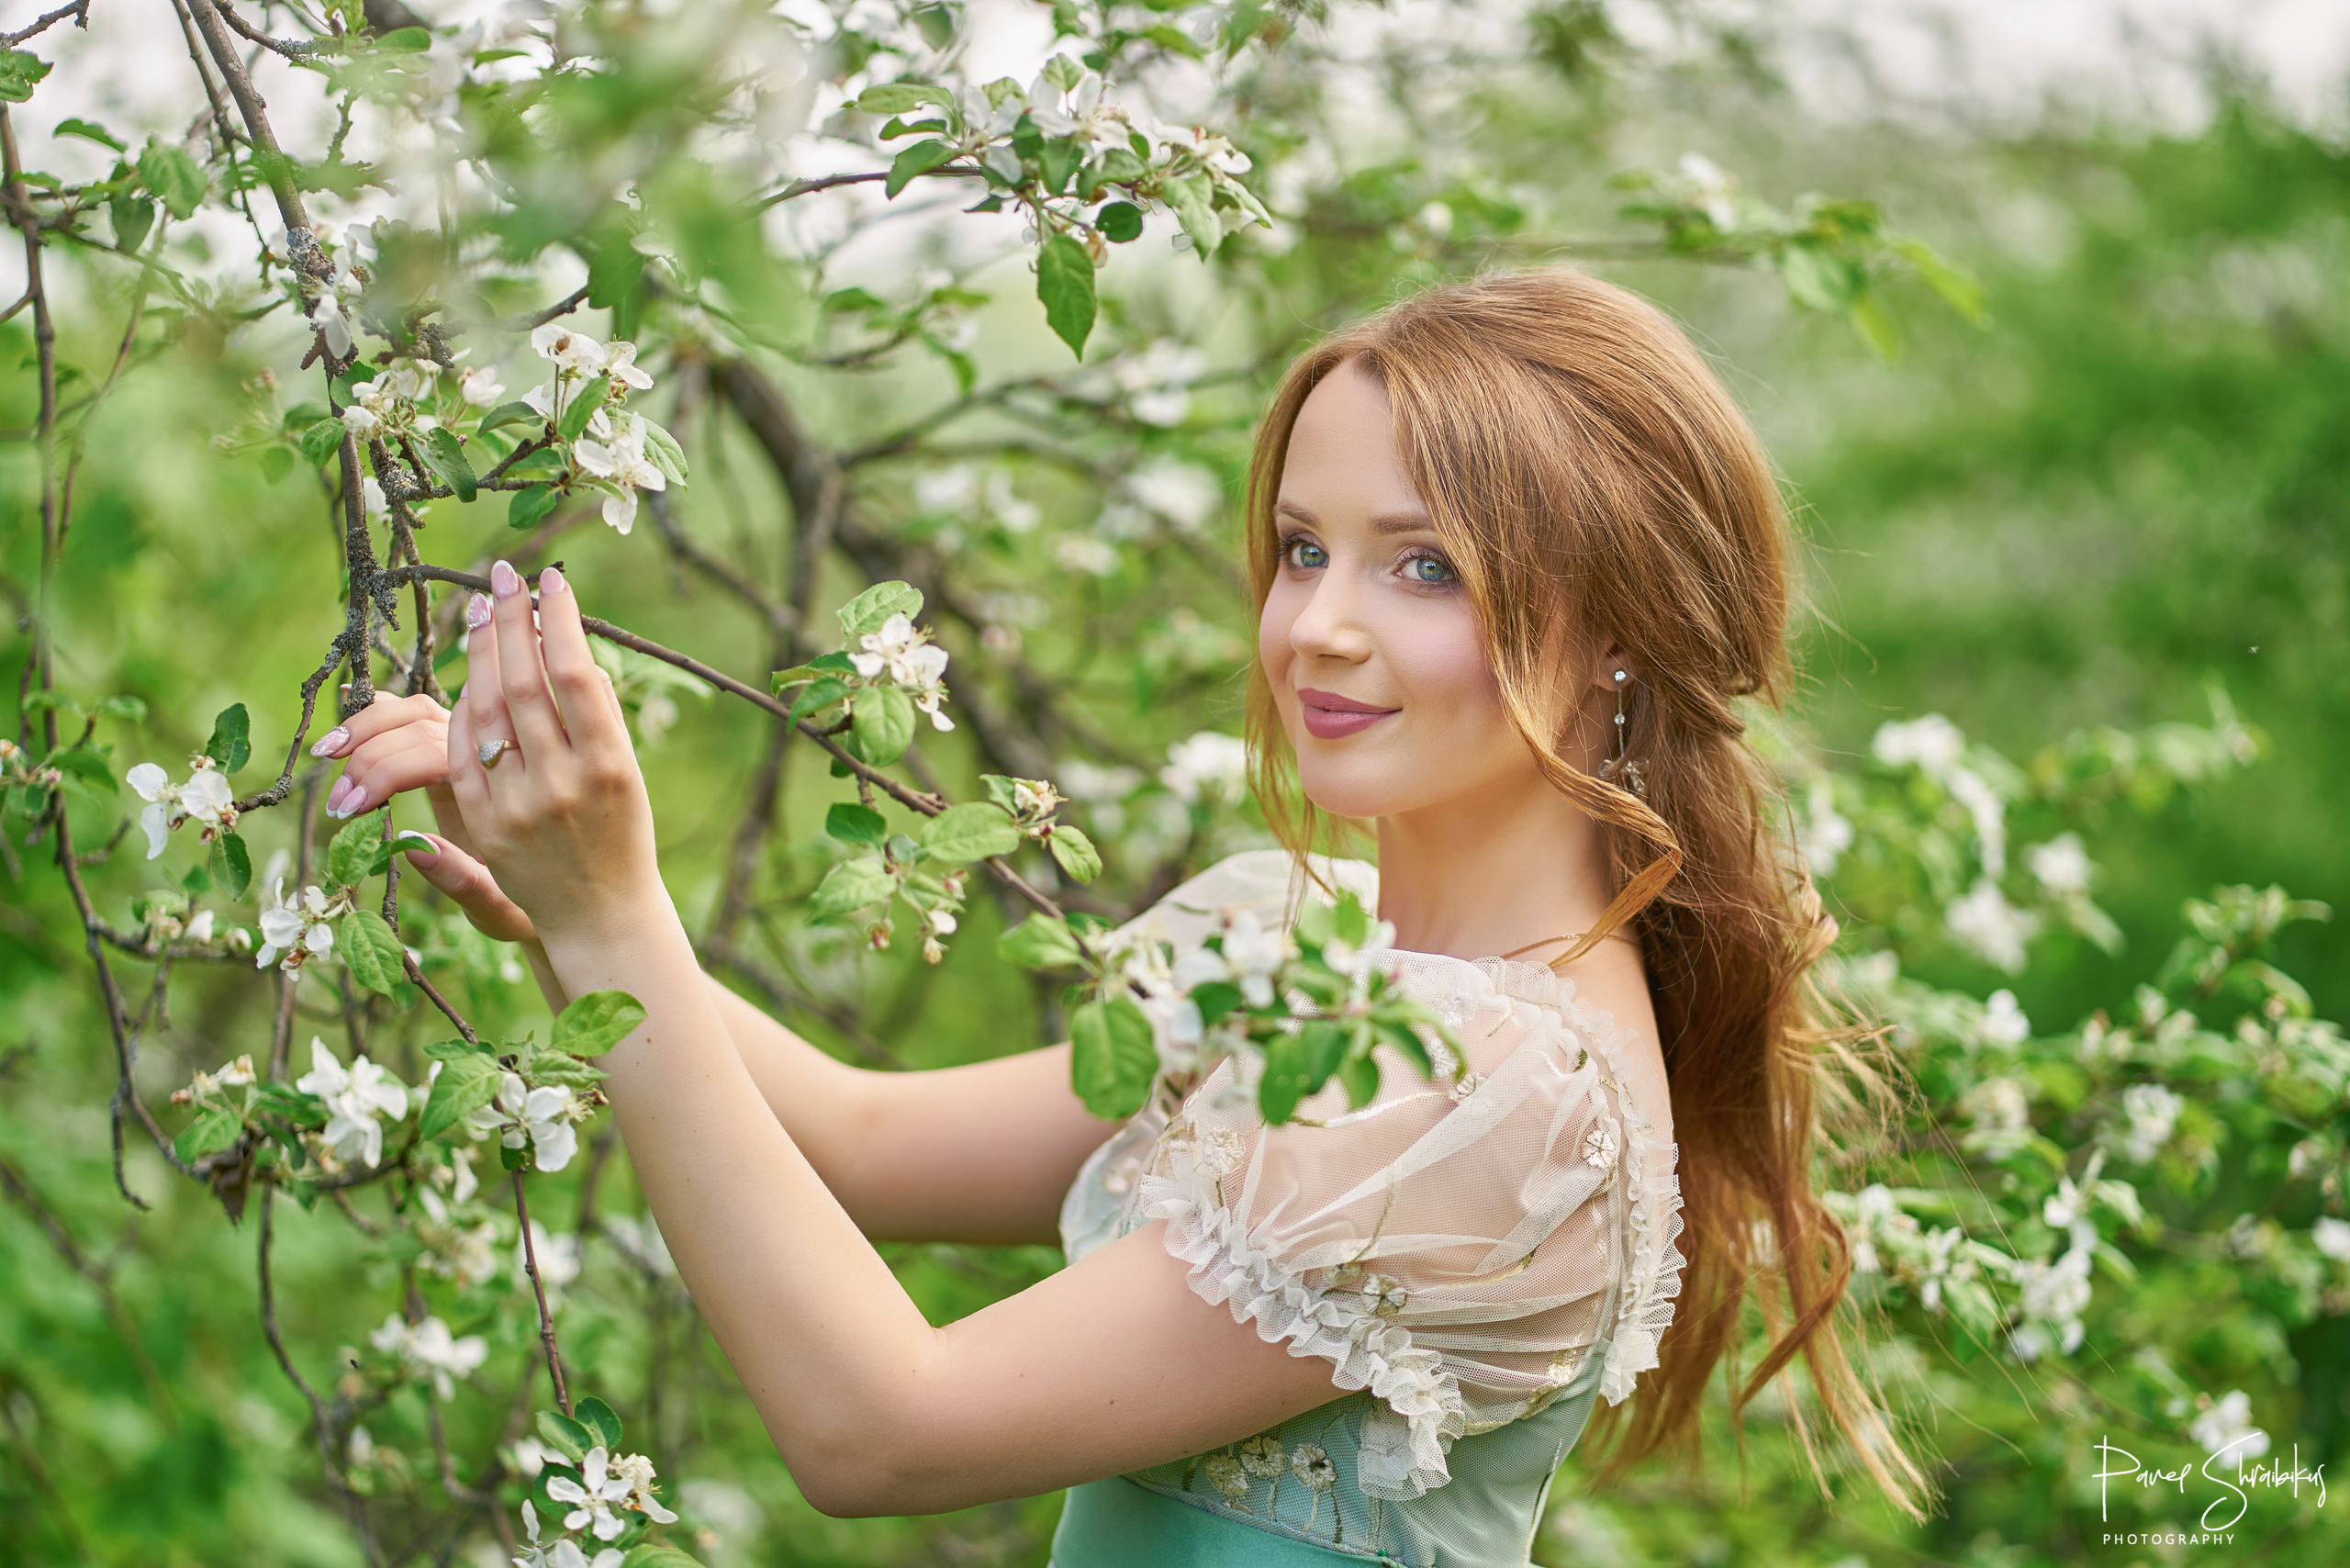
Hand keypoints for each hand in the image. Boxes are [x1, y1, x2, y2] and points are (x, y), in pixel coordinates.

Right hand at [306, 659, 544, 942]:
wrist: (564, 897)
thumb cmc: (529, 906)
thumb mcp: (502, 907)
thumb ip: (463, 881)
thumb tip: (410, 846)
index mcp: (506, 789)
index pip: (440, 753)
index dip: (389, 772)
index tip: (351, 808)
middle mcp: (491, 758)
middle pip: (423, 725)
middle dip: (369, 757)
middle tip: (336, 805)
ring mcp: (471, 748)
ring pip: (416, 711)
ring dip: (366, 728)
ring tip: (326, 755)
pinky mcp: (450, 749)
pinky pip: (412, 717)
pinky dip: (375, 716)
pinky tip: (343, 729)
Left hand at [445, 560, 666, 945]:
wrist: (601, 916)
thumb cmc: (622, 833)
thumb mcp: (627, 774)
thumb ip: (599, 717)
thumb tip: (570, 649)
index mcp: (610, 767)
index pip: (575, 676)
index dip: (558, 621)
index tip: (550, 580)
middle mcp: (563, 785)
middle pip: (523, 685)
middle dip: (511, 622)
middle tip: (503, 575)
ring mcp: (518, 806)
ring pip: (487, 713)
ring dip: (481, 654)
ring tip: (484, 611)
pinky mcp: (485, 824)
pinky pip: (463, 754)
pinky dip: (464, 709)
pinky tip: (470, 676)